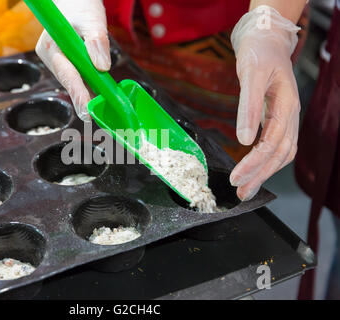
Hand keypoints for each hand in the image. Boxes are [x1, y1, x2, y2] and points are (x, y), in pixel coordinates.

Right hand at [35, 0, 109, 121]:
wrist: (73, 0)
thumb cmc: (80, 6)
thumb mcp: (92, 20)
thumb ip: (97, 42)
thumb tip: (102, 67)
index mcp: (52, 47)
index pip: (67, 75)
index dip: (79, 95)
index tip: (87, 112)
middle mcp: (51, 57)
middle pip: (70, 83)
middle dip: (84, 99)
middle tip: (96, 116)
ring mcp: (57, 61)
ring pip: (74, 81)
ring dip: (88, 92)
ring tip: (102, 107)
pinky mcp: (65, 63)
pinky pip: (78, 77)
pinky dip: (89, 84)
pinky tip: (100, 94)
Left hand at [230, 5, 300, 200]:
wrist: (266, 40)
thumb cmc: (260, 54)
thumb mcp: (252, 76)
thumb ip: (248, 107)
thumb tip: (244, 139)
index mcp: (287, 106)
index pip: (272, 143)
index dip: (254, 163)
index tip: (236, 178)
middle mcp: (290, 115)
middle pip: (280, 153)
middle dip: (260, 175)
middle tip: (242, 193)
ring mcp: (286, 117)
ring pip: (281, 152)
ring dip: (264, 172)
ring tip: (247, 189)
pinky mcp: (278, 117)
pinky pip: (278, 144)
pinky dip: (267, 160)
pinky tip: (255, 169)